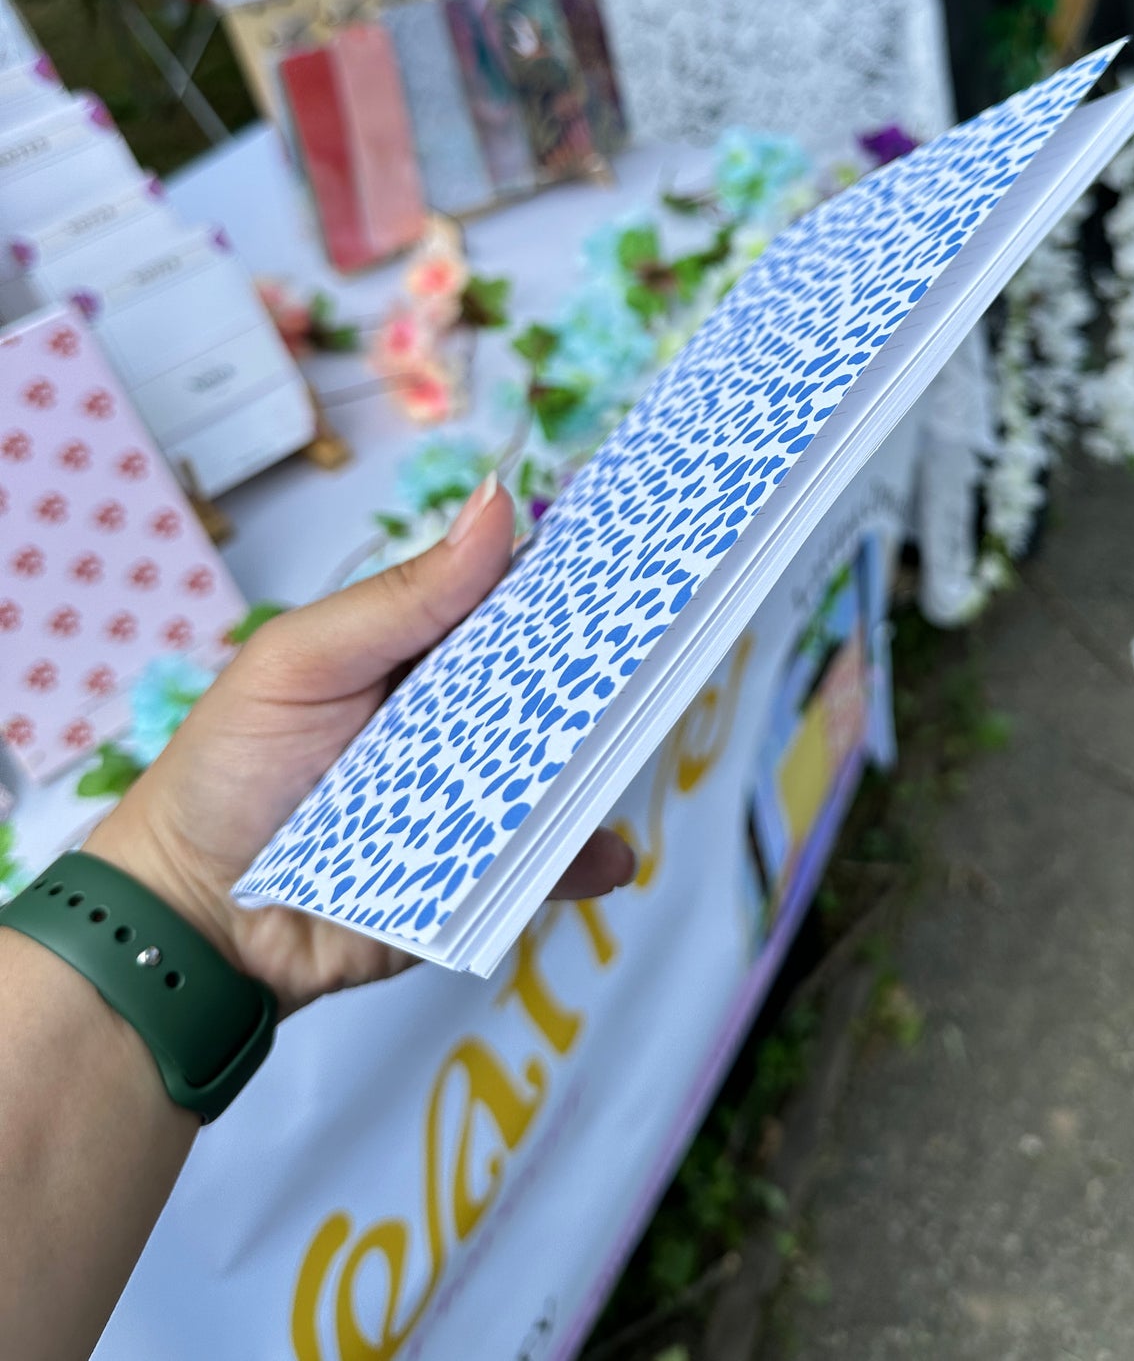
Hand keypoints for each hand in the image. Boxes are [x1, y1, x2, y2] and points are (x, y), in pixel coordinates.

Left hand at [86, 478, 634, 1014]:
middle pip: (552, 688)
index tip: (641, 552)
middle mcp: (462, 719)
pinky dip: (580, 861)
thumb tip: (495, 501)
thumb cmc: (229, 767)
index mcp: (425, 650)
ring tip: (636, 744)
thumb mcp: (303, 660)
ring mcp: (475, 799)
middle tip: (662, 648)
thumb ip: (402, 595)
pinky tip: (607, 857)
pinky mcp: (477, 879)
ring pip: (557, 774)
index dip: (575, 578)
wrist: (188, 916)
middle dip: (606, 669)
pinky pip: (541, 867)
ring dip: (599, 763)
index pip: (515, 602)